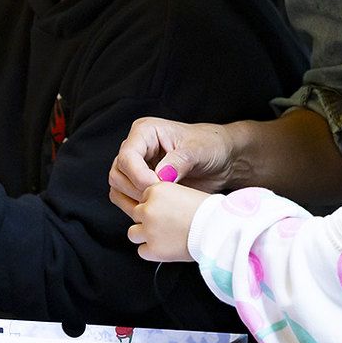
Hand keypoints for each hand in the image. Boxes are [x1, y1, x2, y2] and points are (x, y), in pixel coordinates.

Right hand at [109, 117, 235, 217]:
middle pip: (118, 173)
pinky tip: (156, 210)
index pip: (127, 155)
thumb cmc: (211, 145)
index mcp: (146, 132)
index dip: (138, 175)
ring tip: (160, 204)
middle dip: (137, 189)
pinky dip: (136, 207)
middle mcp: (137, 148)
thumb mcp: (198, 149)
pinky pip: (126, 199)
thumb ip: (178, 161)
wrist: (223, 159)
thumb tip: (160, 176)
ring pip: (118, 187)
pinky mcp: (141, 184)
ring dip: (134, 200)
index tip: (157, 187)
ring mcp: (137, 167)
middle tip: (161, 198)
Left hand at [125, 182, 209, 261]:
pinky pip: (142, 251)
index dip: (155, 206)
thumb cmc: (210, 212)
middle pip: (136, 214)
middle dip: (148, 221)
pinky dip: (152, 252)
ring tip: (164, 237)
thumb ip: (166, 198)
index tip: (167, 212)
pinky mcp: (153, 249)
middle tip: (166, 225)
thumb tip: (157, 205)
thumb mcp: (185, 193)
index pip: (144, 198)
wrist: (219, 230)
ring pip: (133, 233)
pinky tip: (167, 247)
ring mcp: (149, 230)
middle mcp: (149, 209)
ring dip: (145, 236)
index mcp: (156, 190)